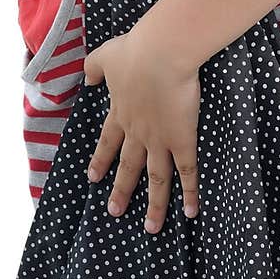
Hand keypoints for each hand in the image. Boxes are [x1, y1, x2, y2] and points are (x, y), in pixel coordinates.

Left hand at [83, 27, 199, 233]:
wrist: (160, 54)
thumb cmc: (135, 50)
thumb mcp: (106, 55)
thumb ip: (94, 67)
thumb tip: (88, 77)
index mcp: (121, 112)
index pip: (107, 142)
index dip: (100, 160)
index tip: (93, 178)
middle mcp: (138, 132)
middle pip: (129, 167)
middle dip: (121, 190)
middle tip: (114, 211)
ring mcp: (160, 139)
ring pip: (156, 179)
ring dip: (154, 205)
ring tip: (151, 228)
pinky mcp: (182, 139)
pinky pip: (187, 172)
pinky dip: (189, 193)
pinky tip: (191, 212)